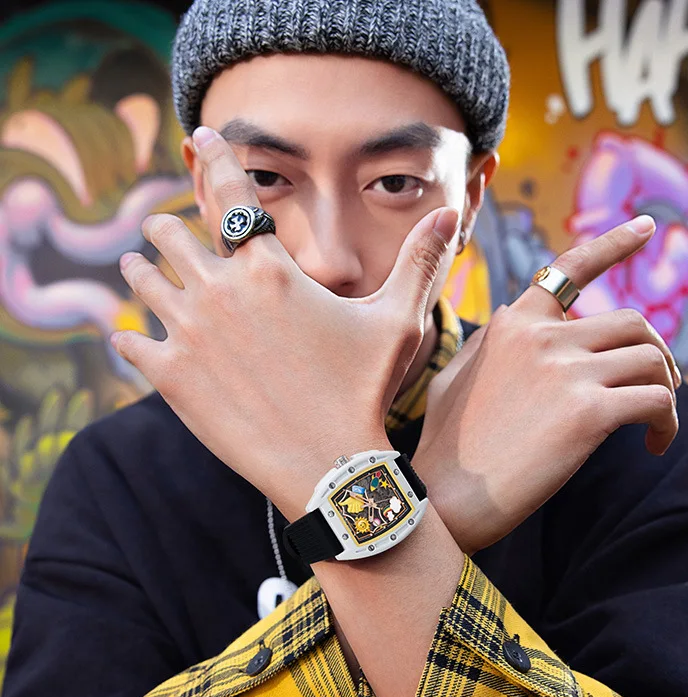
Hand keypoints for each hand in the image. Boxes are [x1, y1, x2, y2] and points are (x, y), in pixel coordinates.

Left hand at [110, 126, 459, 519]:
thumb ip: (419, 262)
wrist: (328, 464)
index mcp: (270, 269)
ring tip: (133, 264)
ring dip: (138, 268)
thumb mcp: (399, 321)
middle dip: (166, 227)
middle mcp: (220, 289)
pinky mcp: (169, 376)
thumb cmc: (364, 390)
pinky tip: (128, 336)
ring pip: (141, 280)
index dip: (216, 156)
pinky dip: (129, 334)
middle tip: (162, 229)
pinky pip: (129, 340)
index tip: (201, 136)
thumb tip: (452, 212)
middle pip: (170, 234)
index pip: (234, 192)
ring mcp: (187, 332)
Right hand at [413, 216, 681, 554]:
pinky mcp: (587, 413)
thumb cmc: (446, 449)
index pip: (569, 269)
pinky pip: (656, 400)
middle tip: (656, 387)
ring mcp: (564, 371)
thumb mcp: (453, 379)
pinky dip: (668, 422)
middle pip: (632, 322)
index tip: (645, 226)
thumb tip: (514, 311)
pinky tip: (655, 446)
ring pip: (651, 358)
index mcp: (512, 326)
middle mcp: (540, 337)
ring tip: (654, 424)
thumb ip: (489, 342)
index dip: (613, 243)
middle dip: (656, 354)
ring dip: (665, 389)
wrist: (442, 500)